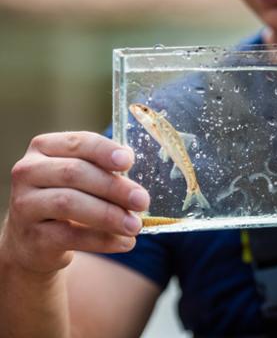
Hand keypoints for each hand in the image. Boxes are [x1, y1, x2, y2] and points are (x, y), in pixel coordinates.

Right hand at [1, 132, 149, 274]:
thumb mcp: (82, 176)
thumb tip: (131, 166)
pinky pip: (70, 236)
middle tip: (142, 200)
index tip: (129, 161)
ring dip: (109, 215)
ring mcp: (25, 205)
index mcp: (44, 147)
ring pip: (70, 204)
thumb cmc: (67, 195)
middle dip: (114, 187)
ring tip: (135, 225)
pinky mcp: (31, 237)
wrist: (33, 239)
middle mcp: (29, 172)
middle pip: (75, 173)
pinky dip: (102, 240)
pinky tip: (124, 242)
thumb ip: (104, 167)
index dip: (104, 151)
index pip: (78, 143)